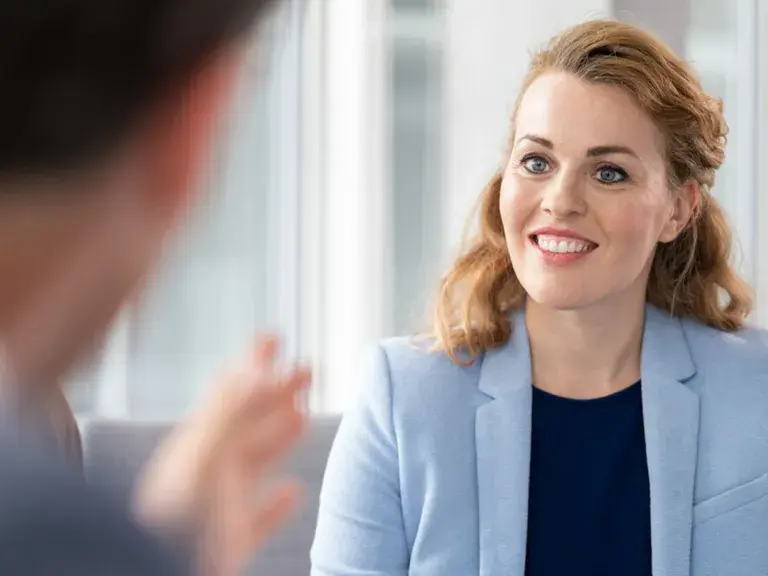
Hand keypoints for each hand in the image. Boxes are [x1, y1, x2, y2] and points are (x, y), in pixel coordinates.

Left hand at [132, 336, 309, 575]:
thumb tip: (258, 369)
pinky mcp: (230, 539)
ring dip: (281, 435)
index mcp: (199, 443)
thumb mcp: (201, 458)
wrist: (153, 575)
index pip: (231, 389)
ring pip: (256, 459)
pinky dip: (278, 502)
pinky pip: (259, 514)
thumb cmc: (172, 525)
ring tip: (304, 414)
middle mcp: (208, 467)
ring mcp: (219, 502)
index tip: (275, 336)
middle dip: (279, 391)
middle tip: (307, 369)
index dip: (253, 360)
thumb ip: (230, 413)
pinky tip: (294, 491)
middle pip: (249, 419)